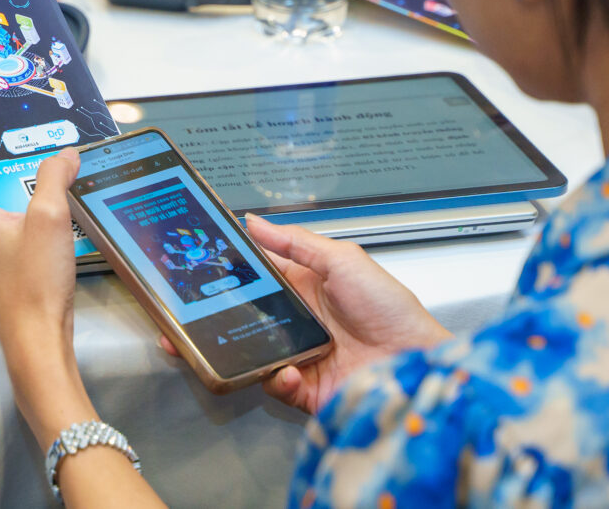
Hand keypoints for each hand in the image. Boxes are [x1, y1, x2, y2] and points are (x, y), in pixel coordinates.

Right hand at [163, 215, 450, 414]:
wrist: (415, 358)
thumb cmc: (390, 307)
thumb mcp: (344, 260)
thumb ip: (297, 242)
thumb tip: (256, 222)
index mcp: (304, 286)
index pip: (258, 276)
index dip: (232, 272)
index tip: (204, 267)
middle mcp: (297, 320)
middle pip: (246, 317)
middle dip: (218, 317)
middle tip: (192, 315)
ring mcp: (299, 354)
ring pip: (251, 353)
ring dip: (237, 351)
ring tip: (229, 345)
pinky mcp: (305, 387)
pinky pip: (275, 385)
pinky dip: (275, 379)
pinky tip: (286, 370)